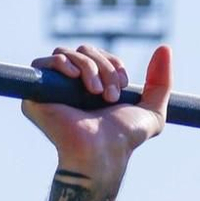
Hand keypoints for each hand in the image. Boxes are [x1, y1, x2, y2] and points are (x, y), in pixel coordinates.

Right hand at [21, 44, 173, 191]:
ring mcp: (52, 88)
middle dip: (104, 67)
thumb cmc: (124, 138)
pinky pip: (41, 63)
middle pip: (84, 51)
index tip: (123, 85)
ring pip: (66, 54)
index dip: (113, 63)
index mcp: (92, 86)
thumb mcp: (152, 109)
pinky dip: (61, 64)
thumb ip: (162, 81)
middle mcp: (70, 85)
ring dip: (88, 68)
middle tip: (110, 94)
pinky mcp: (34, 93)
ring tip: (95, 93)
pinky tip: (74, 77)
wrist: (103, 152)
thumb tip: (165, 48)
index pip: (98, 55)